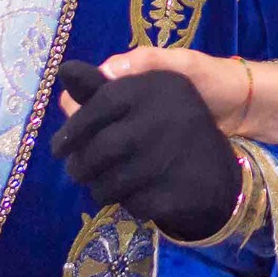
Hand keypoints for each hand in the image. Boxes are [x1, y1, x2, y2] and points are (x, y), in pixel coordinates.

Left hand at [50, 62, 242, 242]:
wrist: (219, 172)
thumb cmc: (170, 129)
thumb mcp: (142, 99)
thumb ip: (102, 89)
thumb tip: (64, 72)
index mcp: (157, 86)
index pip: (100, 104)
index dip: (73, 130)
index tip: (57, 149)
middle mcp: (167, 115)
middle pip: (101, 148)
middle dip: (80, 166)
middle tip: (76, 172)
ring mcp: (174, 154)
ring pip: (112, 181)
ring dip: (99, 188)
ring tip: (100, 187)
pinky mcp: (179, 190)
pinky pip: (133, 204)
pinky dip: (128, 204)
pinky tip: (133, 197)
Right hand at [83, 47, 277, 160]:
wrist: (251, 109)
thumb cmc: (217, 79)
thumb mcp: (185, 65)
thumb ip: (149, 63)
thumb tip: (105, 70)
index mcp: (131, 84)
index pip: (87, 98)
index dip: (77, 114)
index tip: (74, 133)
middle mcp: (130, 110)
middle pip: (90, 129)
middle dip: (82, 144)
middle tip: (81, 161)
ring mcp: (141, 136)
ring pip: (103, 151)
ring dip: (97, 163)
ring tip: (95, 177)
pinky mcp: (153, 157)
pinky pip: (125, 166)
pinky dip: (119, 175)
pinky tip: (117, 184)